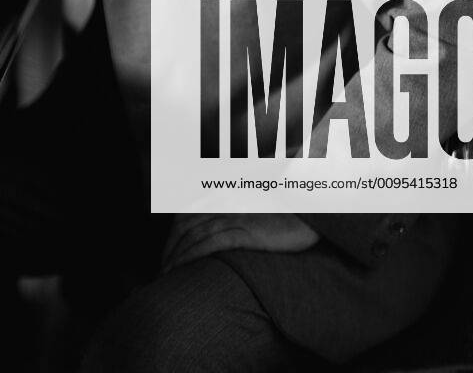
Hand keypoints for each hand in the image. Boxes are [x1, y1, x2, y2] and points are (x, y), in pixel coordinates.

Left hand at [162, 213, 318, 271]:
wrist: (311, 212)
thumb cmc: (285, 214)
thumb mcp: (253, 212)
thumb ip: (234, 216)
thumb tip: (219, 237)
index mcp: (224, 197)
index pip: (186, 214)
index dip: (172, 236)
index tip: (167, 256)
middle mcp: (225, 203)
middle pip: (184, 225)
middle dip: (169, 248)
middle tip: (161, 271)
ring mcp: (234, 215)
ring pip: (193, 235)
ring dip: (175, 256)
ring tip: (166, 275)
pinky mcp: (245, 230)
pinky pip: (210, 243)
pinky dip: (191, 256)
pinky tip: (181, 268)